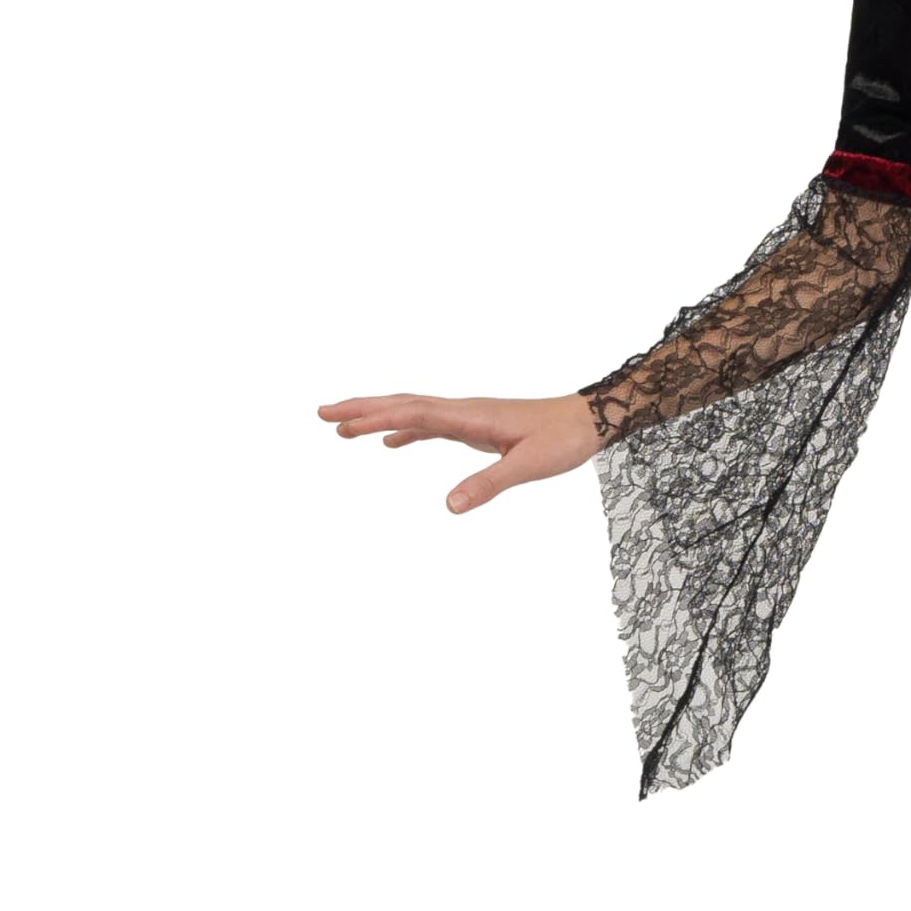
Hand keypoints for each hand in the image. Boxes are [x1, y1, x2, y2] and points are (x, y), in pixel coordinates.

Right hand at [315, 390, 601, 512]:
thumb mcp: (528, 466)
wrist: (589, 420)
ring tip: (341, 428)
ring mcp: (468, 416)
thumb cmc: (562, 440)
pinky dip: (405, 430)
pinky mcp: (476, 425)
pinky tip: (390, 443)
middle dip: (362, 408)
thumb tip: (448, 506)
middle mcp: (463, 411)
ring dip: (376, 416)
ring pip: (412, 412)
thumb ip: (489, 484)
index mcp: (470, 416)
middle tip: (322, 414)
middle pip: (403, 404)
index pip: (413, 415)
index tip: (342, 426)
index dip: (376, 419)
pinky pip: (431, 425)